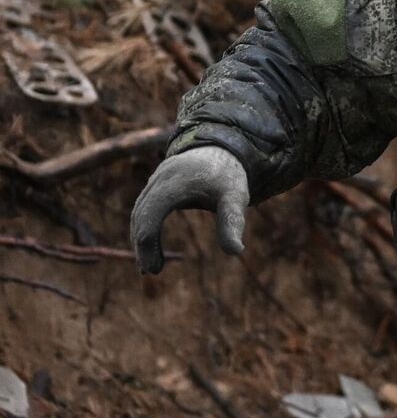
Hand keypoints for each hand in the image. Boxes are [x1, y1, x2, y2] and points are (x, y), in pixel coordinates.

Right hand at [130, 145, 249, 273]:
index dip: (147, 243)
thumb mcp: (236, 197)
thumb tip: (236, 251)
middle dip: (142, 245)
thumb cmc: (228, 174)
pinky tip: (150, 246)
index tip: (154, 269)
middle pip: (139, 215)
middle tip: (151, 271)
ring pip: (139, 212)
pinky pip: (144, 208)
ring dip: (140, 238)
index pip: (150, 215)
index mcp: (174, 183)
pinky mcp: (156, 185)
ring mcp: (155, 181)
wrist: (222, 147)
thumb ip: (233, 222)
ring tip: (150, 265)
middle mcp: (159, 180)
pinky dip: (143, 227)